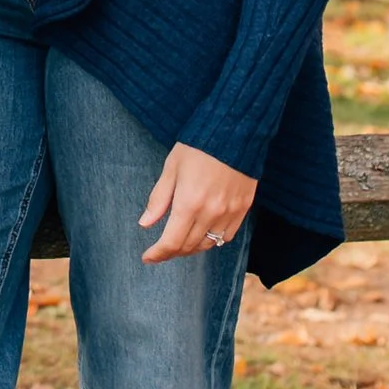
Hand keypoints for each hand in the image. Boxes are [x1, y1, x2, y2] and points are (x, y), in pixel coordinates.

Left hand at [138, 141, 254, 262]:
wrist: (235, 131)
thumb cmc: (198, 146)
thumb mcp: (171, 168)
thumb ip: (159, 199)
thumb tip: (145, 224)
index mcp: (189, 203)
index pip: (171, 242)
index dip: (157, 254)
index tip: (147, 257)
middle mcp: (210, 213)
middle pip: (188, 246)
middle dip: (171, 252)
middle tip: (160, 249)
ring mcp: (229, 213)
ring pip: (208, 245)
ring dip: (191, 248)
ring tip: (180, 243)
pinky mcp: (243, 208)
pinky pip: (227, 236)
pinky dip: (213, 240)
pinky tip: (204, 233)